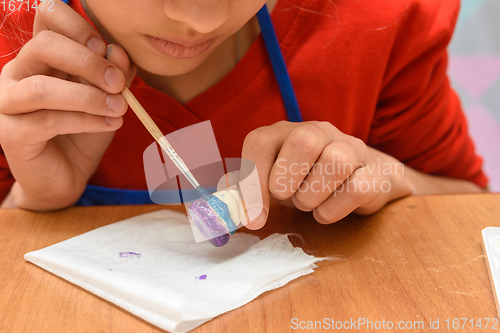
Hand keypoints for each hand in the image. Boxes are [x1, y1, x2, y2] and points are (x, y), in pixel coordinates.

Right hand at [0, 2, 135, 209]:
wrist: (68, 174)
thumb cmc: (85, 130)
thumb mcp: (107, 97)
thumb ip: (114, 73)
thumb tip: (117, 51)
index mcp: (42, 56)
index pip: (47, 16)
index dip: (78, 26)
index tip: (107, 49)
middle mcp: (18, 72)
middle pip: (44, 46)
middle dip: (89, 62)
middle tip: (117, 82)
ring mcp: (8, 102)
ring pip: (43, 88)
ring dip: (88, 97)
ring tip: (120, 108)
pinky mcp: (10, 133)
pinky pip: (48, 121)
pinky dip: (86, 121)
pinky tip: (110, 124)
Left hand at [241, 121, 413, 228]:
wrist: (360, 180)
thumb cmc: (305, 181)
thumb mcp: (270, 183)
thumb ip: (243, 191)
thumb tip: (222, 208)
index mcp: (284, 132)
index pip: (260, 141)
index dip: (252, 182)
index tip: (253, 218)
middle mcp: (318, 131)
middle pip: (303, 140)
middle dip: (287, 182)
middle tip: (287, 198)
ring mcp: (350, 147)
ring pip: (335, 161)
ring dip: (312, 195)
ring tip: (307, 203)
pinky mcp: (374, 171)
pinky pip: (357, 188)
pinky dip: (334, 209)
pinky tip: (326, 211)